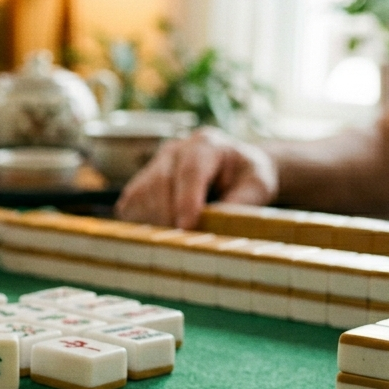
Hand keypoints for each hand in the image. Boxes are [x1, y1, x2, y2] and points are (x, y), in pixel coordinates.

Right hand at [114, 127, 277, 228]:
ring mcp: (155, 163)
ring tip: (170, 243)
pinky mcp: (142, 180)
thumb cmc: (247, 177)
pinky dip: (138, 221)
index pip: (191, 169)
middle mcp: (176, 149)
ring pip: (141, 192)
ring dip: (151, 221)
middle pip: (161, 182)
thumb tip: (218, 226)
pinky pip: (131, 201)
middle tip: (178, 245)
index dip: (186, 199)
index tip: (186, 227)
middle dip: (167, 216)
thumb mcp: (257, 186)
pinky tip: (155, 236)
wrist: (235, 168)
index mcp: (207, 143)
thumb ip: (240, 203)